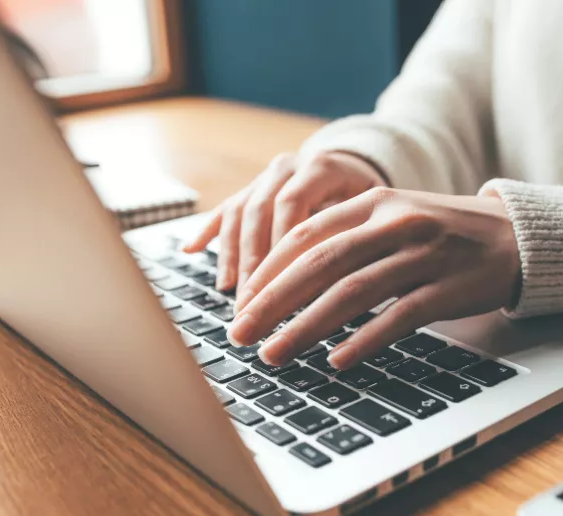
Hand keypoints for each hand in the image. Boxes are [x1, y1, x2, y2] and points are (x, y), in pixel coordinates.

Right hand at [182, 151, 385, 300]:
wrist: (356, 166)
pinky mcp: (251, 188)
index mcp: (321, 167)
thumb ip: (355, 234)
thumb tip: (341, 284)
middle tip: (250, 301)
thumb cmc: (370, 200)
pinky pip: (225, 209)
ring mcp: (265, 177)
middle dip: (253, 261)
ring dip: (231, 255)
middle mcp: (288, 167)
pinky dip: (208, 231)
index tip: (278, 285)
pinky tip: (189, 250)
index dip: (281, 245)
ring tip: (229, 291)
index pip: (292, 204)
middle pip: (260, 211)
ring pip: (239, 212)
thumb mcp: (372, 212)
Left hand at [227, 187, 519, 369]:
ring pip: (352, 291)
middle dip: (273, 302)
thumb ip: (345, 239)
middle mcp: (394, 222)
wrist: (514, 237)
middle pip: (320, 262)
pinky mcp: (449, 287)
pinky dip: (364, 339)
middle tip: (240, 333)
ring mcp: (423, 254)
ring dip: (306, 327)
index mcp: (373, 202)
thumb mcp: (392, 220)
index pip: (305, 235)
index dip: (267, 271)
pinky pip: (399, 316)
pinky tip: (336, 361)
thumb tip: (285, 281)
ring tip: (274, 354)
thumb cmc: (442, 234)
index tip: (240, 303)